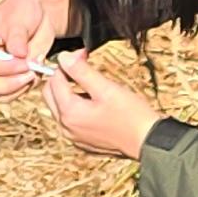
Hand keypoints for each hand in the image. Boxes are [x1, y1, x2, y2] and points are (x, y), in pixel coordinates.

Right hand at [0, 0, 77, 98]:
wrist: (36, 16)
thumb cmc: (24, 12)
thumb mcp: (21, 18)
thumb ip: (18, 36)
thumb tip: (18, 53)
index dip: (8, 68)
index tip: (27, 62)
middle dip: (13, 83)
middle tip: (33, 71)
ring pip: (0, 96)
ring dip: (21, 87)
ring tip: (35, 69)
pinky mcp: (4, 82)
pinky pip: (12, 96)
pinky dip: (25, 89)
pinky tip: (35, 73)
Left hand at [38, 47, 159, 161]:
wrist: (147, 142)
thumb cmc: (130, 115)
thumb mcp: (106, 88)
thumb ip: (81, 71)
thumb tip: (63, 57)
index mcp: (69, 112)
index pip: (54, 79)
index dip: (67, 63)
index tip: (83, 54)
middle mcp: (66, 127)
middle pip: (50, 94)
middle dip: (61, 77)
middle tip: (82, 65)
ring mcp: (73, 137)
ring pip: (59, 107)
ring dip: (68, 92)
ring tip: (91, 83)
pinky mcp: (82, 142)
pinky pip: (70, 120)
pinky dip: (75, 107)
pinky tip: (92, 102)